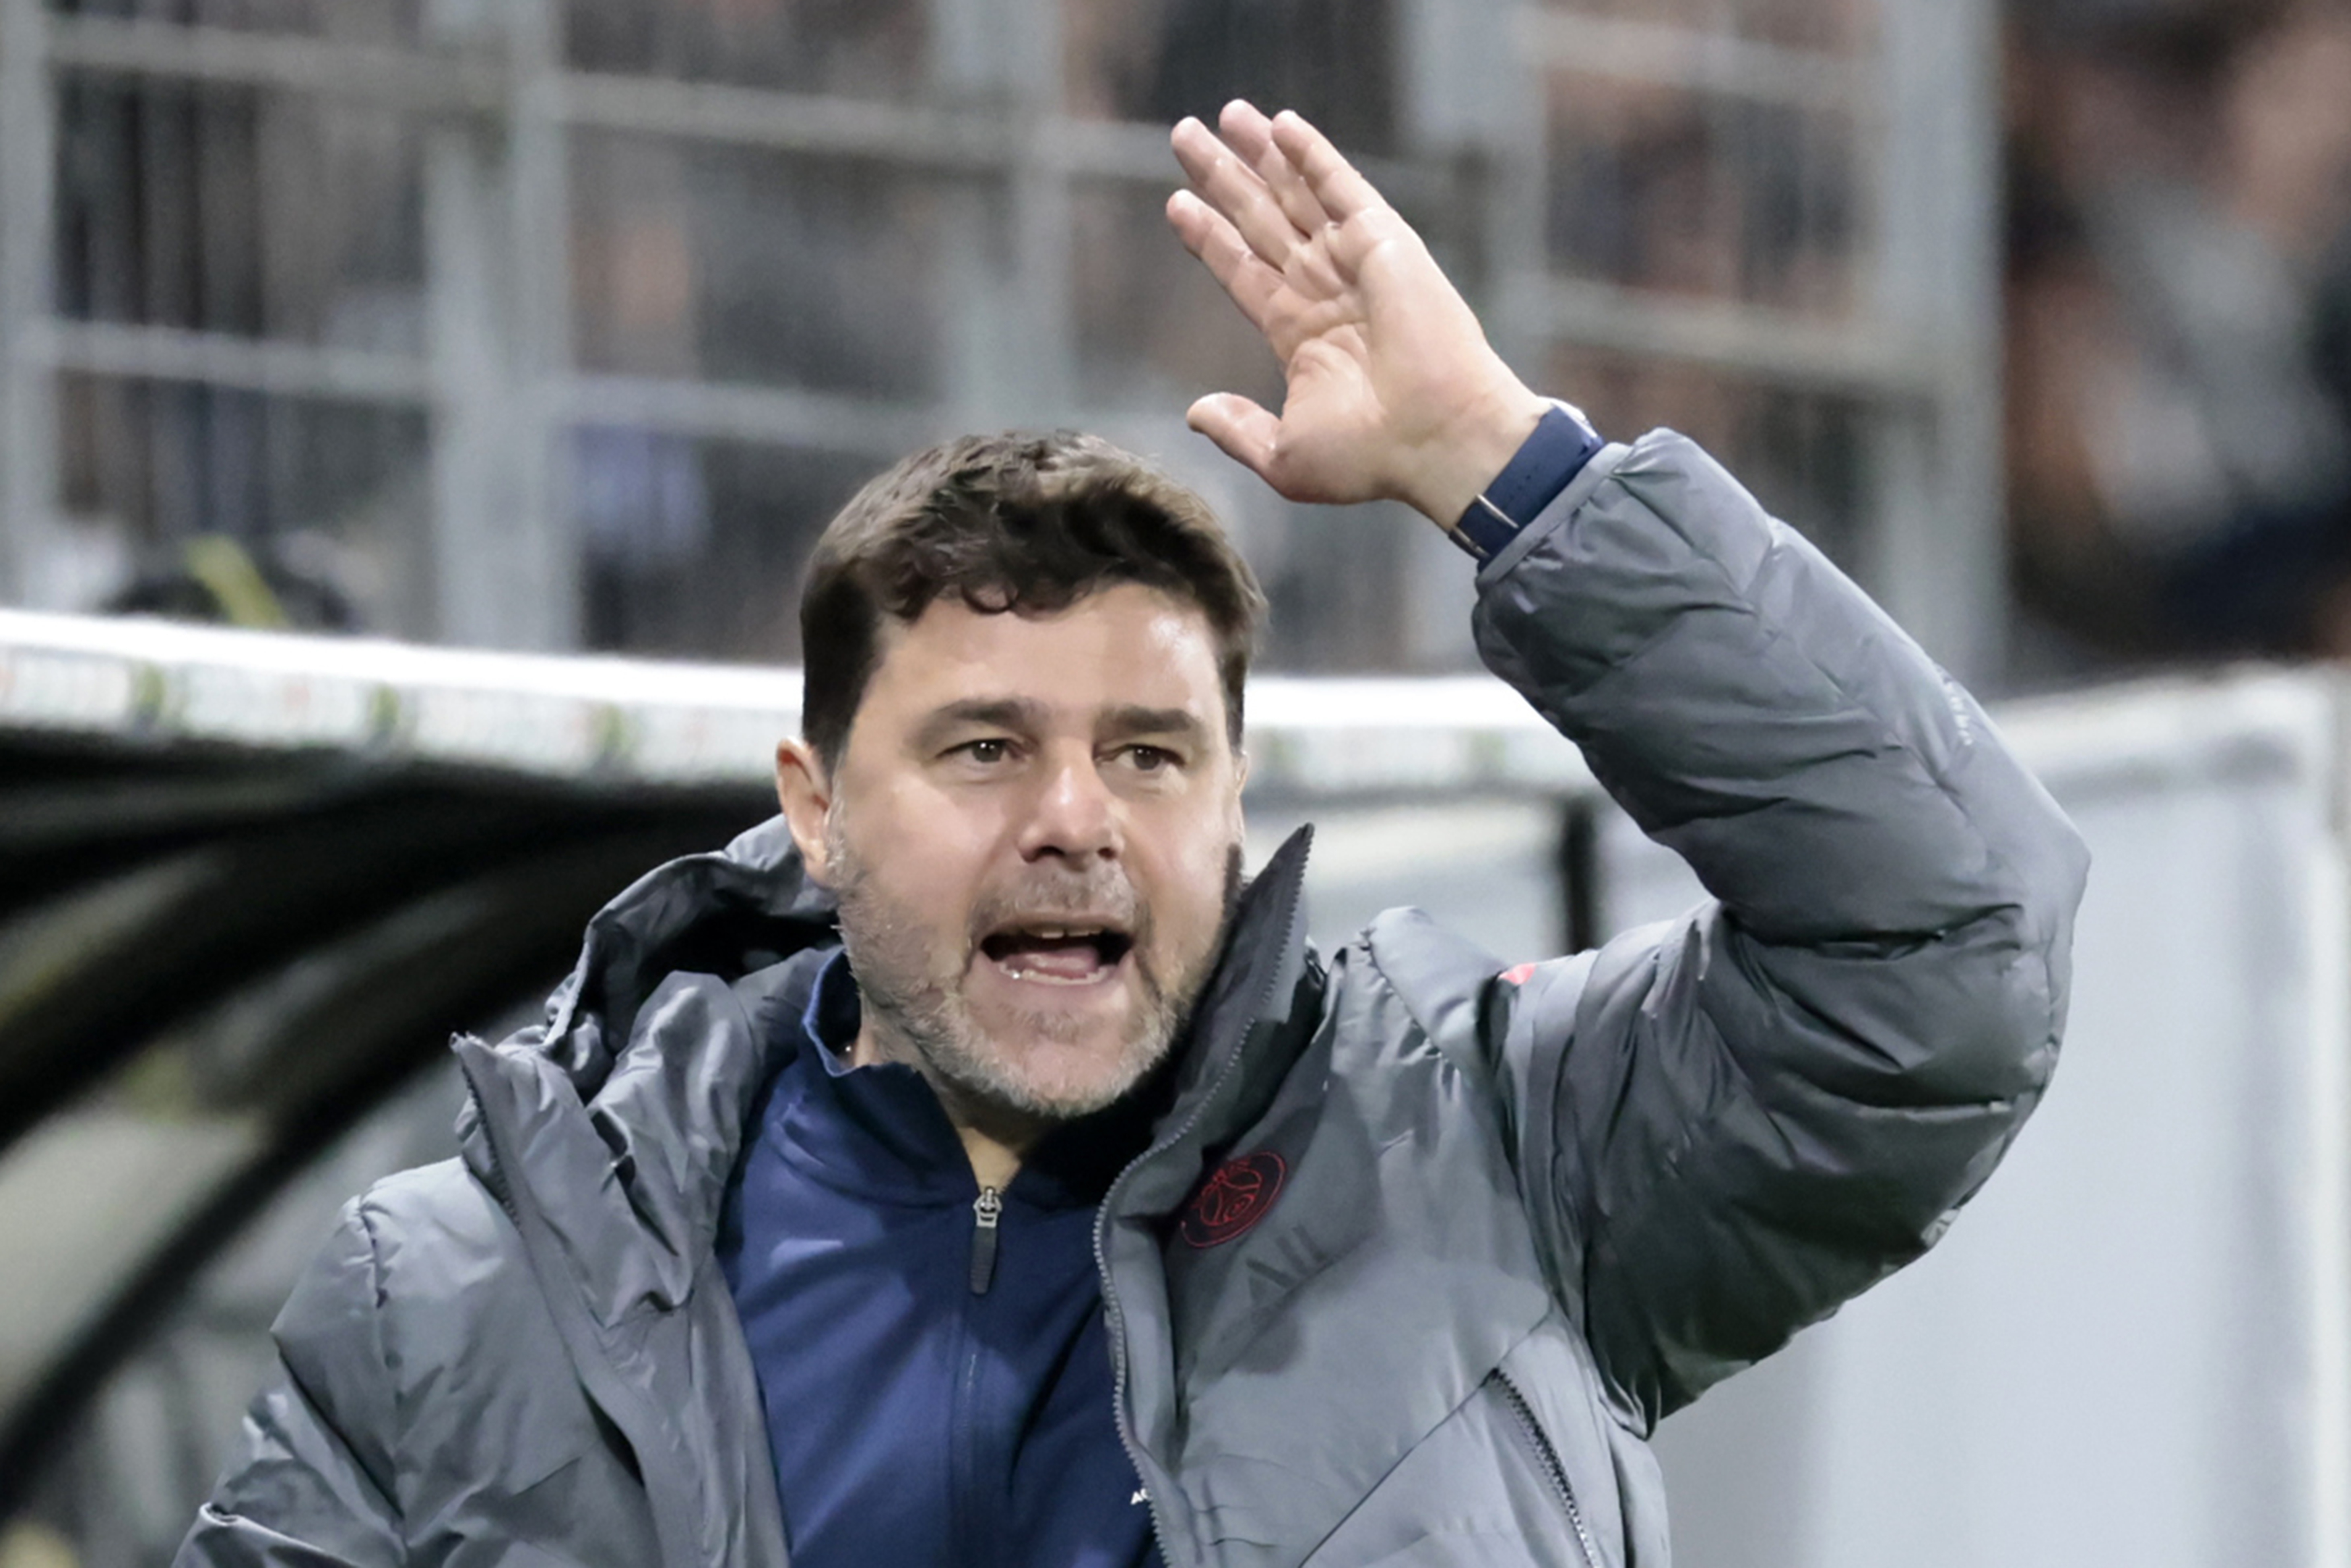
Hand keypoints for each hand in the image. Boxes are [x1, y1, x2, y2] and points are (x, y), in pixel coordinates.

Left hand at [1166, 102, 1547, 524]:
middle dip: (1222, 178)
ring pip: (1293, 194)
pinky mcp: (1383, 242)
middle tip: (1183, 136)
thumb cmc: (1372, 458)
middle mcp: (1323, 290)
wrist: (1437, 439)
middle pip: (1259, 220)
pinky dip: (1311, 154)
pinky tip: (1280, 124)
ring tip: (1223, 114)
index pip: (1242, 270)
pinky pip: (1341, 186)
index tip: (1177, 203)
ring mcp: (1353, 262)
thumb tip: (1196, 412)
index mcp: (1300, 336)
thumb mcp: (1285, 456)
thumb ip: (1238, 429)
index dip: (1209, 237)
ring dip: (1258, 154)